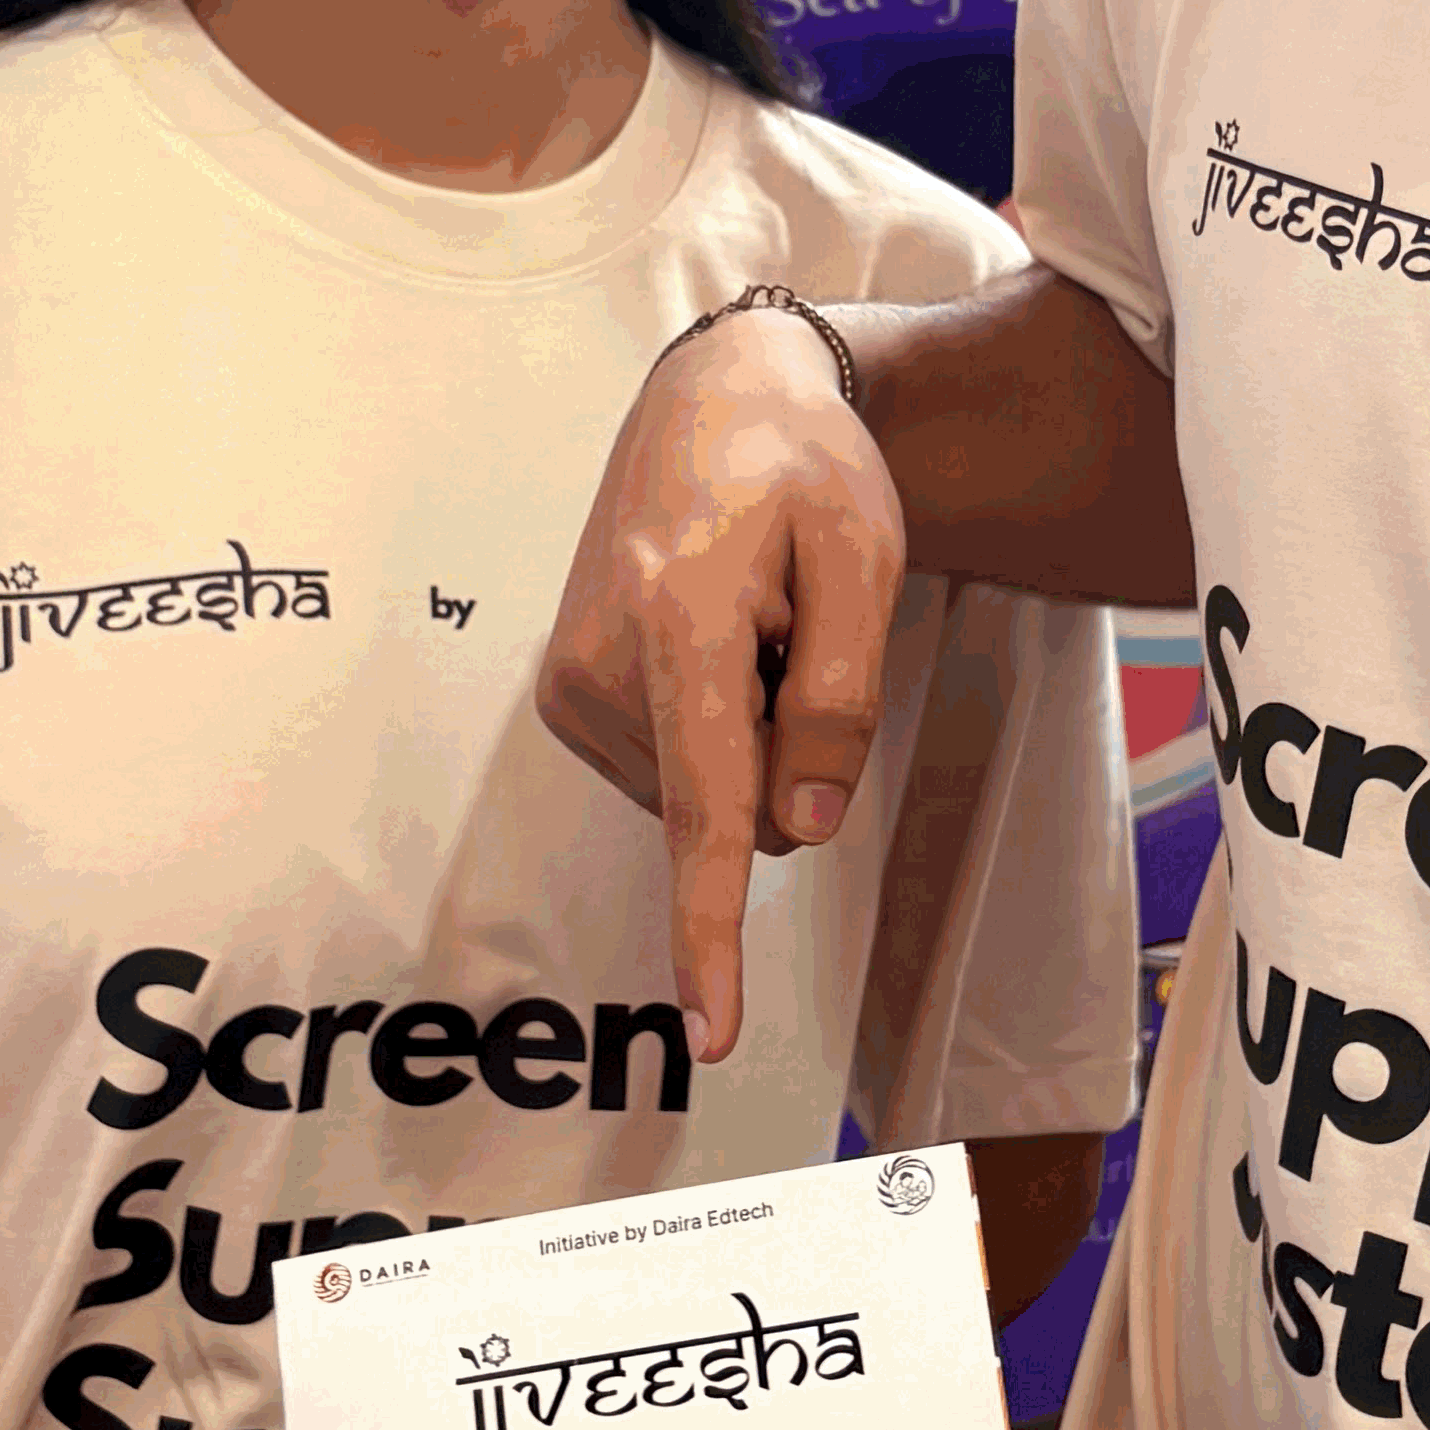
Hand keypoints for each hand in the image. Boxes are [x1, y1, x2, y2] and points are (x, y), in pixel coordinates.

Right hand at [536, 307, 905, 1062]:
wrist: (711, 399)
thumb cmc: (802, 471)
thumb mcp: (864, 560)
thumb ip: (842, 700)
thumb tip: (800, 833)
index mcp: (678, 626)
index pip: (707, 809)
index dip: (710, 930)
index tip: (709, 1031)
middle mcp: (601, 666)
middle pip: (734, 805)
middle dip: (789, 746)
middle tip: (792, 624)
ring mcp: (570, 683)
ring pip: (705, 794)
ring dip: (751, 728)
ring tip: (747, 619)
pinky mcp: (564, 694)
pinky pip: (672, 766)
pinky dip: (712, 721)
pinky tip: (714, 637)